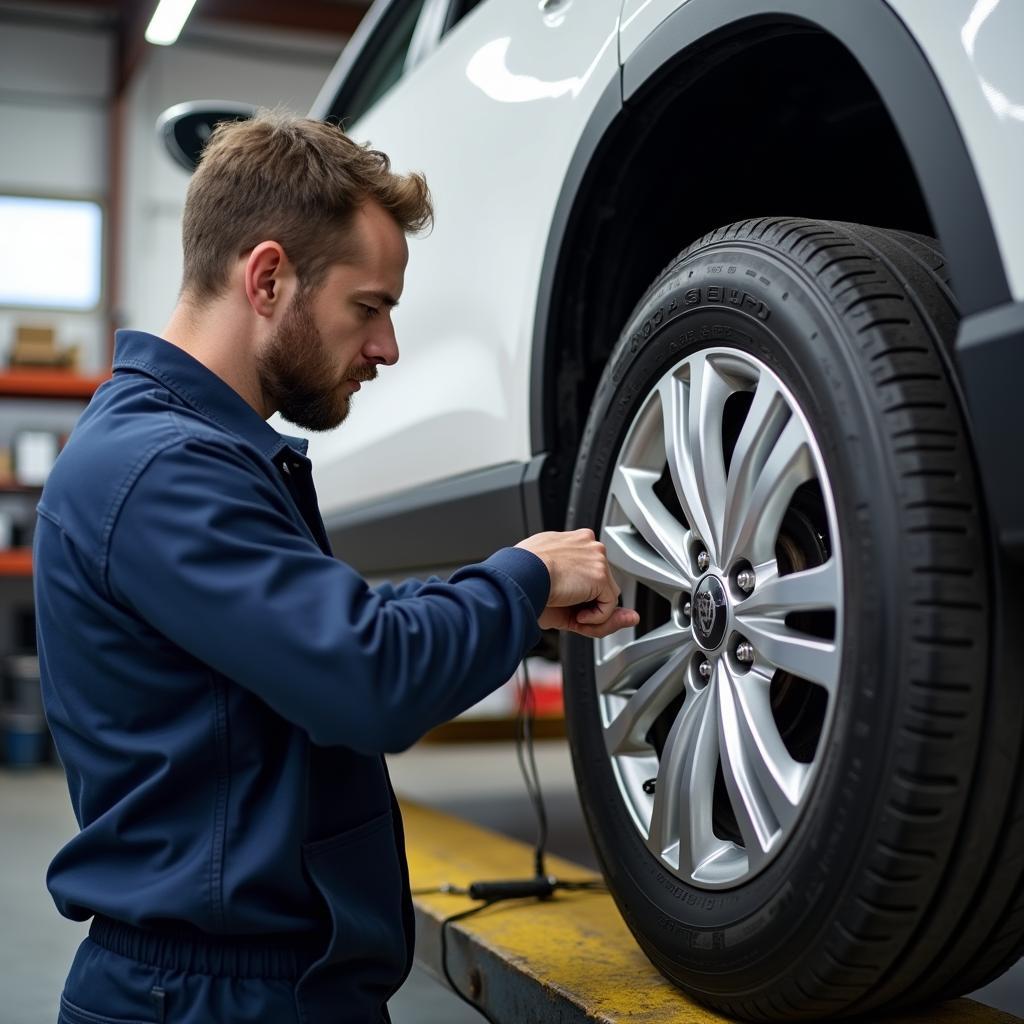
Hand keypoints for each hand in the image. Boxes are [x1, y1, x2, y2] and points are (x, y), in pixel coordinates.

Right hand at [515, 528, 639, 638]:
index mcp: (571, 540)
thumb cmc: (523, 581)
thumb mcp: (557, 592)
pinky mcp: (600, 574)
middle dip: (587, 602)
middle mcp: (587, 544)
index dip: (579, 589)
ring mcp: (596, 557)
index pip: (588, 567)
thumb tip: (633, 618)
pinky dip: (595, 618)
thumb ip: (594, 606)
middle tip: (564, 608)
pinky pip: (608, 606)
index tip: (563, 596)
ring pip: (607, 595)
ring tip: (567, 611)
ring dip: (591, 611)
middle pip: (600, 583)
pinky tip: (576, 615)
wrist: (518, 577)